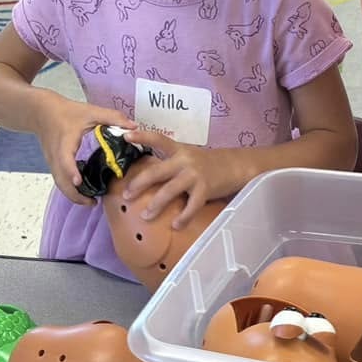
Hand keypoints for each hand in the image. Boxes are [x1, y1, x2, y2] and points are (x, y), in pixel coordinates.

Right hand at [37, 97, 133, 206]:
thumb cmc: (66, 111)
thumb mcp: (90, 111)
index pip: (65, 160)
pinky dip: (70, 190)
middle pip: (61, 181)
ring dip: (73, 195)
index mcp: (64, 143)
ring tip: (91, 202)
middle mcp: (55, 156)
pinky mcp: (53, 165)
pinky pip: (60, 181)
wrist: (41, 112)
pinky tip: (84, 192)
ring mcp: (53, 162)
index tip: (78, 181)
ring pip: (60, 184)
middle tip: (93, 202)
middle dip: (75, 195)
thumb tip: (134, 127)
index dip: (71, 171)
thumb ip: (112, 118)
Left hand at [120, 130, 241, 229]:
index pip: (158, 139)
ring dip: (155, 205)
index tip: (125, 136)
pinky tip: (175, 226)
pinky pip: (191, 206)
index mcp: (179, 150)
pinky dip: (182, 218)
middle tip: (126, 195)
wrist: (235, 166)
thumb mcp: (189, 157)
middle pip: (156, 172)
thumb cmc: (208, 164)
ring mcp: (195, 175)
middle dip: (139, 184)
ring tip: (145, 216)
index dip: (142, 137)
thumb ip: (172, 164)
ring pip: (169, 191)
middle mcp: (185, 160)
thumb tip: (147, 178)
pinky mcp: (205, 189)